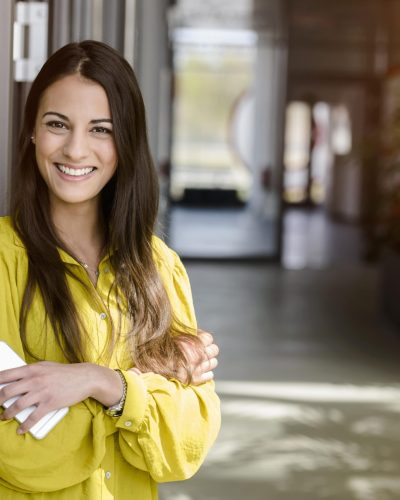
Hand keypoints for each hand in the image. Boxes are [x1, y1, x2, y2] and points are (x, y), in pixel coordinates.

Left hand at [0, 362, 122, 433]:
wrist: (85, 377)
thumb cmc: (65, 372)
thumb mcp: (45, 366)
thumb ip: (31, 371)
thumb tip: (17, 378)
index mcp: (32, 369)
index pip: (6, 375)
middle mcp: (34, 380)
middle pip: (7, 392)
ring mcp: (42, 392)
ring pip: (17, 406)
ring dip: (7, 414)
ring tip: (4, 417)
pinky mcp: (50, 404)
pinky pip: (33, 417)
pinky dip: (24, 426)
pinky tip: (20, 429)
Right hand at [129, 330, 218, 384]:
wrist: (153, 372)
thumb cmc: (160, 353)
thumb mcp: (171, 339)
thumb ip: (184, 337)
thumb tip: (191, 333)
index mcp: (194, 344)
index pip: (209, 338)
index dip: (204, 338)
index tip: (199, 339)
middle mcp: (200, 356)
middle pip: (214, 350)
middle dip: (208, 349)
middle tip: (201, 350)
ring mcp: (199, 369)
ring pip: (213, 363)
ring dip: (208, 361)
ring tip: (201, 361)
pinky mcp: (196, 380)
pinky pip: (209, 376)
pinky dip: (206, 373)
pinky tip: (200, 371)